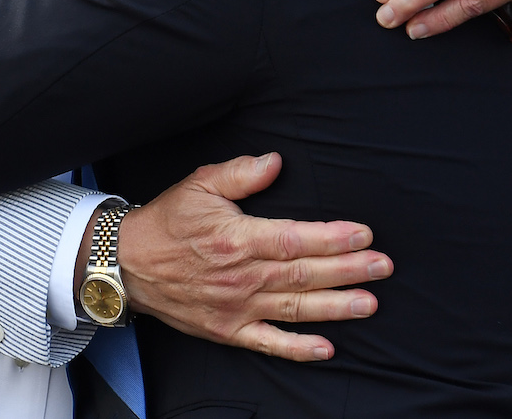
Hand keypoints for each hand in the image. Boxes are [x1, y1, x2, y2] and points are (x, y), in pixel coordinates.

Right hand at [112, 153, 391, 361]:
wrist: (128, 264)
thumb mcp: (201, 183)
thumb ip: (241, 173)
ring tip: (370, 303)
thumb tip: (276, 162)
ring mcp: (237, 308)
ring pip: (296, 308)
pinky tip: (327, 348)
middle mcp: (242, 277)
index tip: (363, 234)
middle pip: (305, 274)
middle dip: (349, 270)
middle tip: (383, 267)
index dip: (333, 238)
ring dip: (336, 307)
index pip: (296, 239)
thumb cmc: (168, 220)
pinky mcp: (229, 331)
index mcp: (238, 238)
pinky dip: (299, 349)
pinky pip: (269, 343)